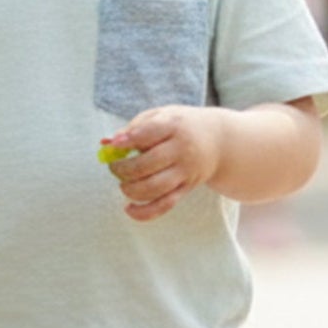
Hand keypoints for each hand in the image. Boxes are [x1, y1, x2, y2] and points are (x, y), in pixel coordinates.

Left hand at [101, 105, 225, 221]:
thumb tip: (106, 143)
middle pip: (148, 164)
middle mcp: (182, 150)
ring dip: (131, 189)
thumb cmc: (180, 126)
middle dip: (124, 168)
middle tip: (113, 167)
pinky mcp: (186, 189)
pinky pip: (165, 205)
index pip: (150, 133)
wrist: (220, 141)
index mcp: (174, 126)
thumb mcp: (160, 116)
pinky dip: (145, 211)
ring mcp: (186, 172)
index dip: (130, 139)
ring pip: (155, 187)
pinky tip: (128, 209)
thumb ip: (134, 127)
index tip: (114, 144)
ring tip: (123, 183)